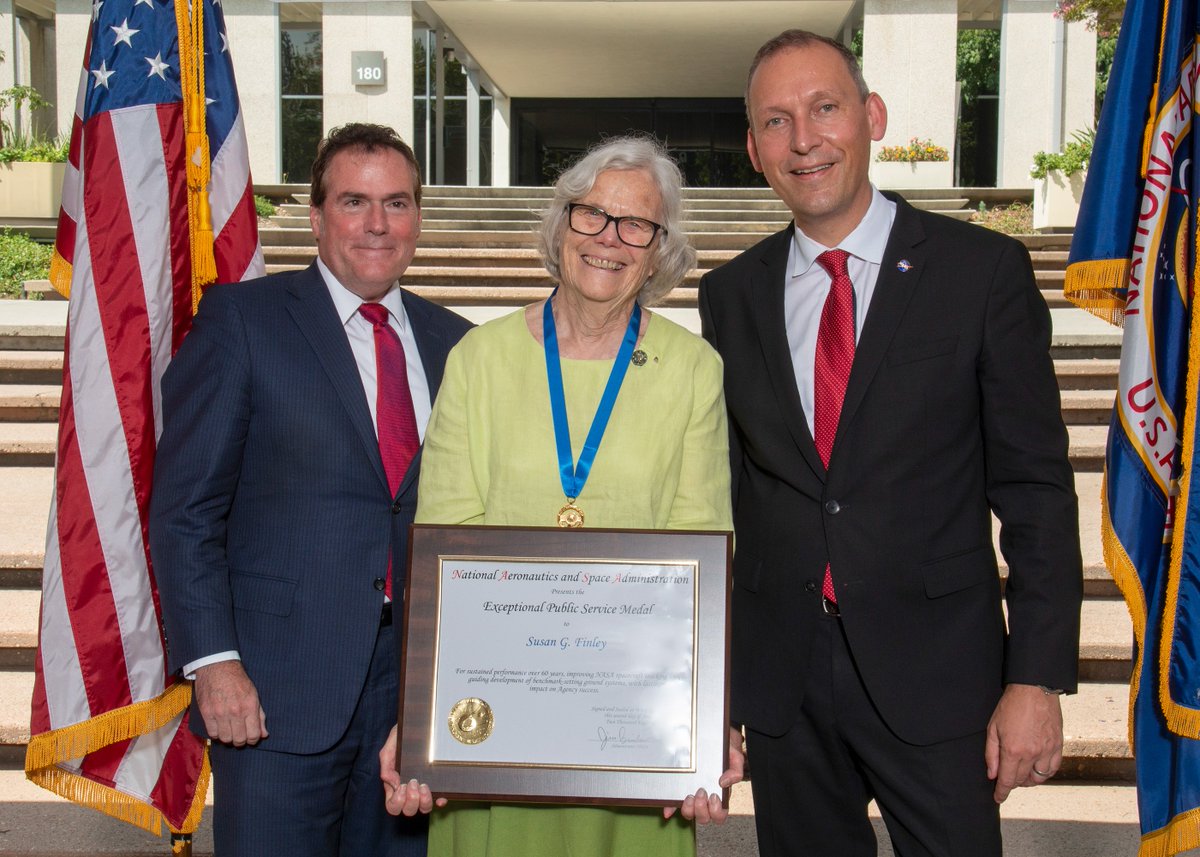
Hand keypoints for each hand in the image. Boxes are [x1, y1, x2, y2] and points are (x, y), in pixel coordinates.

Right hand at [193, 660, 266, 745]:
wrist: (218, 666)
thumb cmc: (237, 679)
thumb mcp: (254, 694)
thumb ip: (260, 716)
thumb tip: (264, 734)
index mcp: (250, 706)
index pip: (254, 734)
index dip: (254, 740)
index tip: (251, 738)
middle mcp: (235, 711)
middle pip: (239, 740)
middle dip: (241, 741)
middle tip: (240, 735)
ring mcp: (220, 713)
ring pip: (225, 739)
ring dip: (228, 738)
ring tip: (230, 731)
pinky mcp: (207, 712)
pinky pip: (212, 733)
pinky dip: (217, 734)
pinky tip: (220, 727)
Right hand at [379, 725, 447, 815]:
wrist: (420, 723)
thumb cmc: (402, 736)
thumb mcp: (390, 746)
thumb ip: (387, 765)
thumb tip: (394, 785)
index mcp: (395, 783)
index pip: (392, 806)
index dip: (397, 802)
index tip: (402, 785)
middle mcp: (409, 789)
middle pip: (408, 810)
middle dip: (411, 800)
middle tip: (413, 782)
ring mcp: (424, 788)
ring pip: (423, 809)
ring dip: (424, 801)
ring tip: (425, 785)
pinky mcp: (437, 784)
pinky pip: (439, 800)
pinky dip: (440, 801)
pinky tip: (442, 796)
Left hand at [666, 726, 745, 823]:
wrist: (712, 734)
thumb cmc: (724, 749)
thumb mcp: (734, 756)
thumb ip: (735, 770)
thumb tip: (725, 782)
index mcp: (720, 793)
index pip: (719, 814)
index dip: (716, 812)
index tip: (713, 796)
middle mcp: (706, 797)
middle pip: (704, 817)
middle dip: (701, 810)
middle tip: (700, 792)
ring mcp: (692, 793)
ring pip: (690, 814)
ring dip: (688, 810)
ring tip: (688, 795)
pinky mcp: (680, 788)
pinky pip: (674, 803)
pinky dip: (671, 808)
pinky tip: (668, 810)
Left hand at [985, 683, 1063, 802]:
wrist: (1034, 690)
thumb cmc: (1011, 706)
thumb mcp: (993, 727)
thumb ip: (991, 753)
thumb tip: (992, 774)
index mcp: (1013, 750)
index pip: (1007, 780)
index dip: (1001, 792)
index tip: (998, 798)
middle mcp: (1032, 754)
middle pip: (1021, 780)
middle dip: (1012, 783)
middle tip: (1006, 780)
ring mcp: (1047, 751)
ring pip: (1039, 778)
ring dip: (1028, 780)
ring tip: (1021, 775)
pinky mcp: (1058, 746)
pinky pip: (1053, 768)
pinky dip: (1044, 773)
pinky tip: (1037, 769)